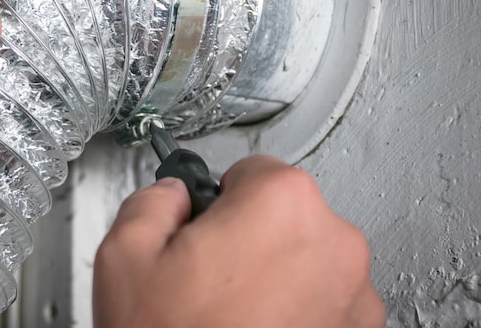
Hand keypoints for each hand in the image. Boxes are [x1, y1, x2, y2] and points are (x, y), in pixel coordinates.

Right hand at [93, 156, 384, 327]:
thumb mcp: (125, 254)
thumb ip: (153, 199)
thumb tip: (170, 196)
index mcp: (282, 203)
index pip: (251, 170)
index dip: (216, 199)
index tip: (203, 227)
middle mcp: (333, 242)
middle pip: (283, 213)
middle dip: (247, 235)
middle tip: (207, 276)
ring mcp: (355, 295)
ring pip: (305, 258)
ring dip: (274, 274)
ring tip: (229, 311)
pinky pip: (324, 301)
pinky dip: (296, 311)